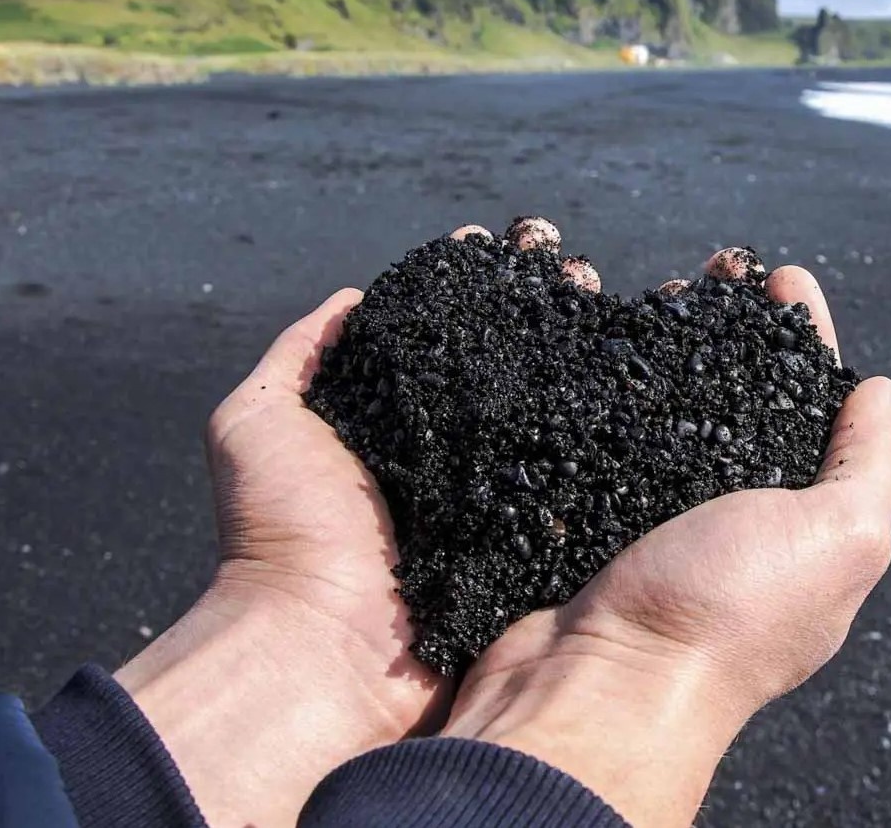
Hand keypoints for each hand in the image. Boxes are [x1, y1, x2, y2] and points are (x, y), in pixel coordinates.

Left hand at [113, 217, 591, 827]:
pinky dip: (606, 436)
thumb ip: (298, 357)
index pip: (447, 337)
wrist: (321, 644)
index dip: (482, 289)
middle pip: (508, 366)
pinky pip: (573, 482)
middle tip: (578, 271)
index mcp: (391, 423)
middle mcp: (448, 454)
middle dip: (545, 311)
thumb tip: (352, 298)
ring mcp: (492, 497)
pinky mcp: (527, 543)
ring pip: (551, 412)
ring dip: (584, 355)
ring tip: (610, 301)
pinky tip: (634, 379)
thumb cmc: (278, 528)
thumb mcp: (255, 421)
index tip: (516, 247)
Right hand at [442, 249, 890, 827]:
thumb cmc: (726, 612)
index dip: (808, 339)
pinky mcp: (602, 522)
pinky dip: (615, 393)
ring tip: (659, 294)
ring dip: (675, 349)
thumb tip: (881, 395)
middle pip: (747, 403)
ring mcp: (665, 524)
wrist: (599, 685)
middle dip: (738, 330)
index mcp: (807, 530)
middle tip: (713, 272)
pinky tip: (603, 350)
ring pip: (677, 414)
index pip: (821, 411)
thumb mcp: (835, 538)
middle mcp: (740, 526)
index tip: (785, 277)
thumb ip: (868, 467)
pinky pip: (616, 442)